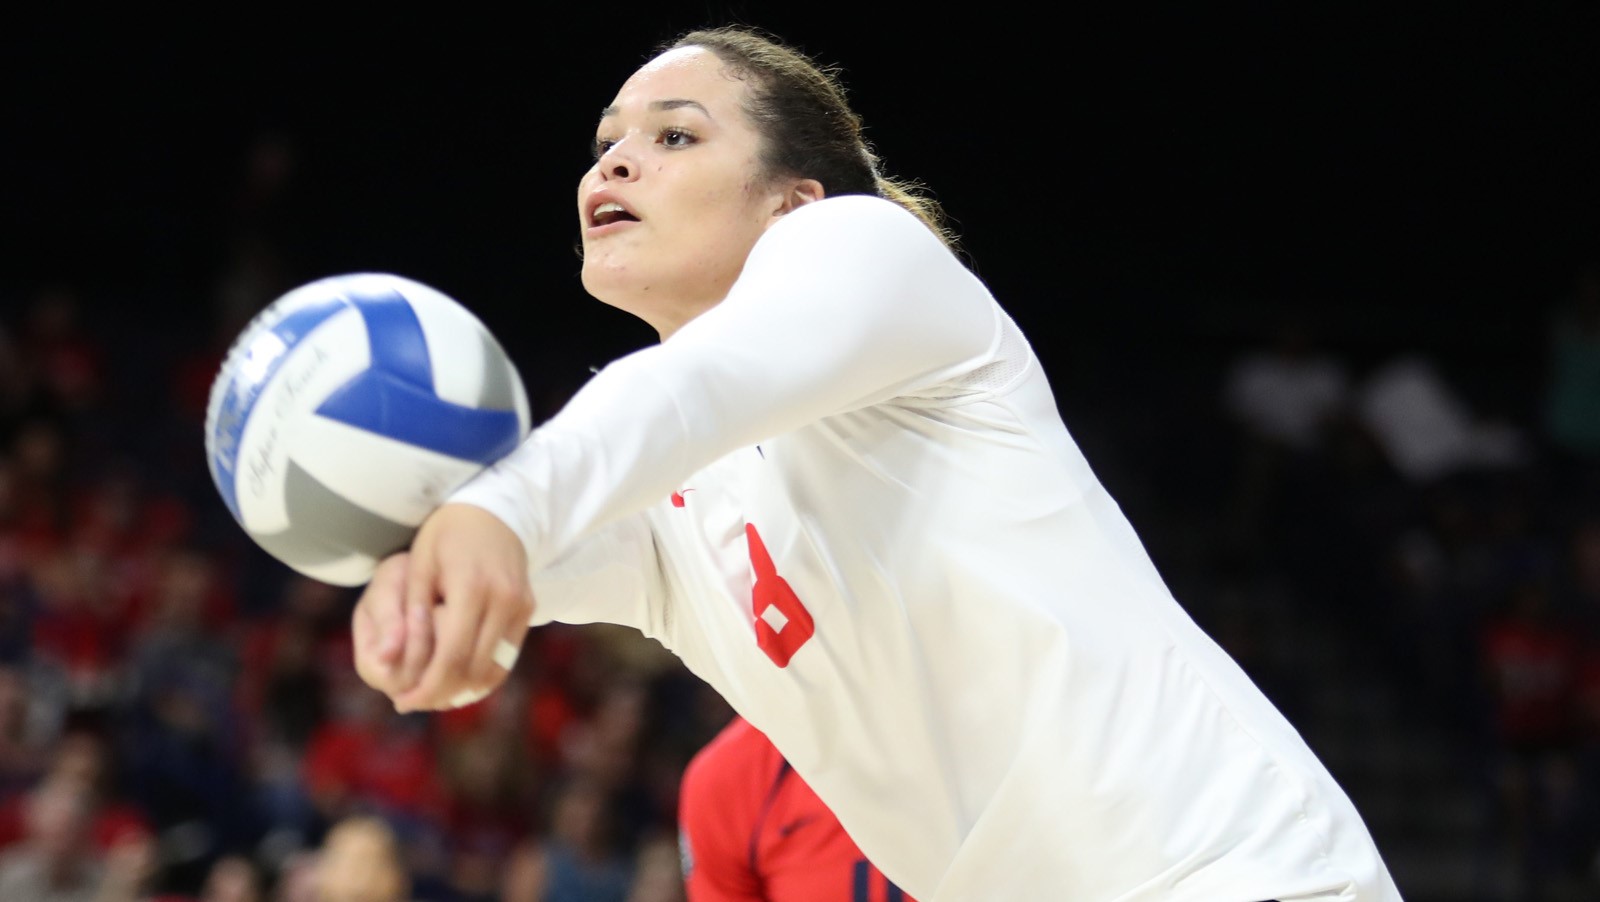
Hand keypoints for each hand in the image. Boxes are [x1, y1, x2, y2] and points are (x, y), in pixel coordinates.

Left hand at [352, 503, 532, 711]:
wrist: (497, 509)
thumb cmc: (448, 533)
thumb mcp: (420, 563)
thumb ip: (412, 611)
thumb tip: (396, 658)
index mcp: (471, 588)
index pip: (451, 656)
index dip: (427, 686)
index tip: (404, 700)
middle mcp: (503, 600)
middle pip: (474, 669)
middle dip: (442, 694)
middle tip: (414, 702)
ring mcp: (521, 606)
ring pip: (495, 669)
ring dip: (464, 690)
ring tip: (434, 694)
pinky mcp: (529, 609)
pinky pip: (507, 657)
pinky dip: (483, 675)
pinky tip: (458, 680)